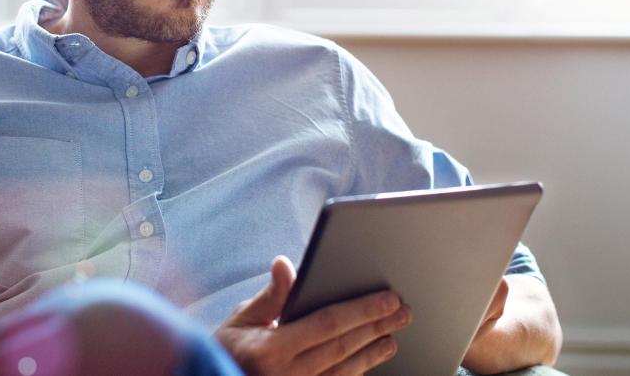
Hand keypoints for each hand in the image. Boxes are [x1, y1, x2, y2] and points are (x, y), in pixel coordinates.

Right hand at [214, 256, 411, 375]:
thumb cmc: (226, 349)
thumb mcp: (241, 319)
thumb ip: (271, 295)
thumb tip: (286, 265)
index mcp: (272, 349)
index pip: (328, 323)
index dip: (362, 309)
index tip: (387, 297)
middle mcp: (289, 374)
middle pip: (344, 346)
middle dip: (377, 326)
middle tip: (403, 310)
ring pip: (346, 370)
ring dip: (374, 351)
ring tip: (394, 334)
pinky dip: (358, 371)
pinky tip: (372, 358)